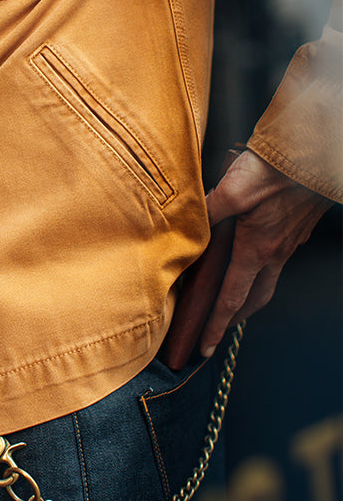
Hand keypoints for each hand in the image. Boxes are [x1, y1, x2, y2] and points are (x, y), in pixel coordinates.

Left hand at [200, 150, 331, 356]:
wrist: (311, 155)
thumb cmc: (273, 170)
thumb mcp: (231, 188)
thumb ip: (208, 208)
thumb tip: (190, 221)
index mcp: (256, 250)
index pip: (232, 298)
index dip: (216, 325)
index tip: (206, 345)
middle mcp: (275, 252)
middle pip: (255, 296)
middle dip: (236, 316)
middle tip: (219, 325)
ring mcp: (288, 242)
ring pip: (269, 277)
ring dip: (251, 290)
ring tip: (233, 291)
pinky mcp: (295, 228)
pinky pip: (277, 256)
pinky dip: (262, 264)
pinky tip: (252, 251)